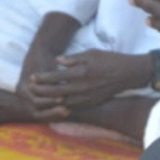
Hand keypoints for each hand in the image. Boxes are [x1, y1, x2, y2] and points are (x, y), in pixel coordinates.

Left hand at [26, 48, 147, 111]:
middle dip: (41, 91)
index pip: (56, 77)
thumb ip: (73, 58)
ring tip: (40, 98)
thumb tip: (57, 61)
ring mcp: (87, 97)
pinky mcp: (92, 102)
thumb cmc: (110, 60)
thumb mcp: (91, 53)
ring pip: (63, 103)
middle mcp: (82, 87)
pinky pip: (73, 107)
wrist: (129, 74)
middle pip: (56, 92)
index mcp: (81, 73)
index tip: (32, 77)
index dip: (42, 78)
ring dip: (50, 101)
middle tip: (31, 89)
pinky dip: (62, 106)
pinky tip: (55, 104)